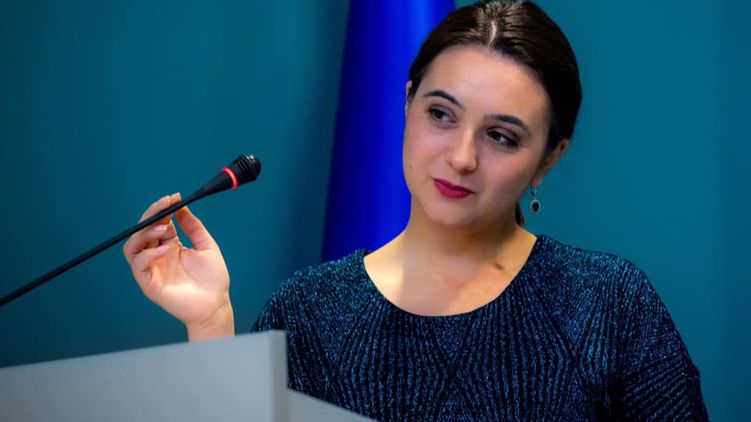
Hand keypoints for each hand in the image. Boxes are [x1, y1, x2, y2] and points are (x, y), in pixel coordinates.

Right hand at [123, 193, 233, 339]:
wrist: (215, 304)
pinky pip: (139, 265)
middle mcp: (157, 255)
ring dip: (145, 233)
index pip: (158, 223)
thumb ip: (193, 227)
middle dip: (152, 215)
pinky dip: (149, 253)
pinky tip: (166, 248)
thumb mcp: (206, 246)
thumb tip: (182, 207)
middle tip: (165, 205)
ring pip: (133, 246)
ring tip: (164, 227)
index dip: (162, 209)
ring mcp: (151, 268)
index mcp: (170, 245)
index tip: (173, 197)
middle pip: (142, 231)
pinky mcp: (148, 283)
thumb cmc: (212, 279)